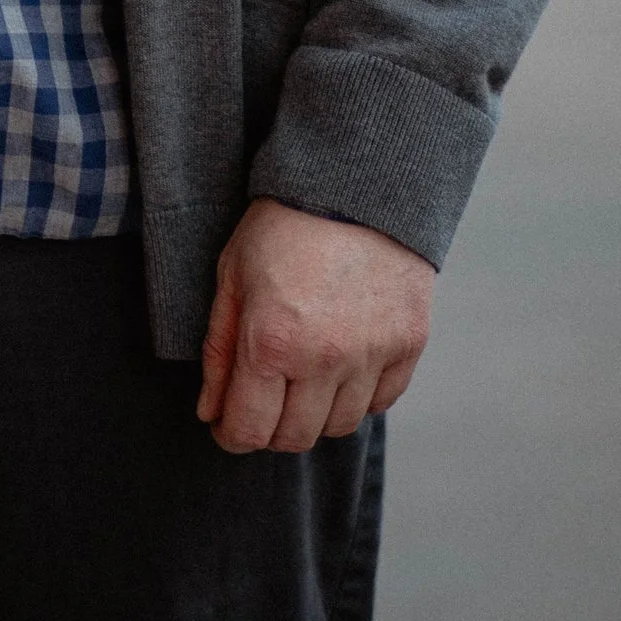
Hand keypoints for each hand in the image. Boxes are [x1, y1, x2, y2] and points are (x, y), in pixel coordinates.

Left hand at [196, 197, 432, 454]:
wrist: (355, 183)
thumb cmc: (283, 224)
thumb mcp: (232, 277)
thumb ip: (219, 351)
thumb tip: (211, 411)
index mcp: (271, 342)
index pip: (250, 429)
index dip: (232, 435)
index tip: (228, 425)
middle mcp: (325, 358)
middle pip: (295, 437)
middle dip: (270, 429)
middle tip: (263, 401)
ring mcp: (372, 354)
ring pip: (340, 426)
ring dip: (316, 414)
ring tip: (303, 379)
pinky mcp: (409, 344)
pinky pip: (381, 401)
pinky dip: (359, 396)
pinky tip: (342, 368)